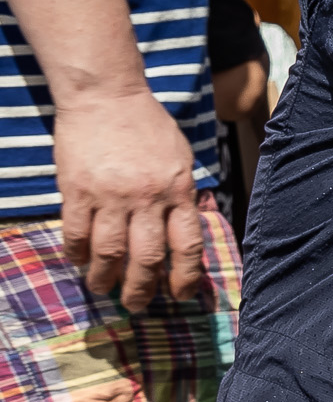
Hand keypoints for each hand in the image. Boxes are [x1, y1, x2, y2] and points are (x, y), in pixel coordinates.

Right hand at [51, 90, 202, 308]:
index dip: (184, 277)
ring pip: (108, 252)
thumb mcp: (181, 159)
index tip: (180, 296)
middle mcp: (147, 198)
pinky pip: (76, 233)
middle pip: (146, 258)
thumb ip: (183, 196)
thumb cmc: (148, 127)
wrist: (107, 95)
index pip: (186, 246)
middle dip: (142, 289)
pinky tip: (79, 262)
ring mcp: (110, 195)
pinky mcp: (77, 190)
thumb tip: (185, 234)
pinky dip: (77, 254)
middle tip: (137, 306)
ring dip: (105, 278)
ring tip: (102, 289)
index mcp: (179, 191)